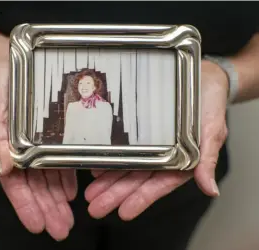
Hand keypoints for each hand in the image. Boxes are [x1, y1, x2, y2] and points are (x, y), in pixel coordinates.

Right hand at [0, 55, 77, 240]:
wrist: (14, 63)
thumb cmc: (1, 85)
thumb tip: (3, 169)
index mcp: (6, 147)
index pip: (15, 184)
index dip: (26, 205)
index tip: (38, 224)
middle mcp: (23, 150)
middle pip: (35, 188)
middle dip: (47, 210)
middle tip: (60, 228)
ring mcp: (39, 145)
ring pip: (48, 180)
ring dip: (57, 200)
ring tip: (68, 217)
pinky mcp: (53, 137)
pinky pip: (60, 162)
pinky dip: (66, 179)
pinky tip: (72, 191)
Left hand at [85, 60, 228, 219]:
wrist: (202, 77)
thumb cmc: (209, 104)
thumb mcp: (212, 130)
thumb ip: (207, 159)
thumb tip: (211, 190)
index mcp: (180, 161)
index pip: (158, 185)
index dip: (140, 199)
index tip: (123, 212)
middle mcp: (163, 157)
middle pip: (136, 180)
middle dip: (116, 195)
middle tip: (95, 207)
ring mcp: (150, 146)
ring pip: (126, 168)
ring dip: (108, 182)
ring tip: (90, 194)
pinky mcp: (139, 132)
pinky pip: (122, 148)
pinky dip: (109, 159)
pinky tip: (94, 169)